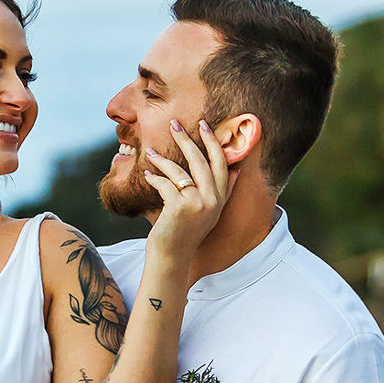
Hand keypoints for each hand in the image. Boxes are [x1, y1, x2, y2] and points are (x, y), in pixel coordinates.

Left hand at [142, 119, 236, 261]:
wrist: (172, 257)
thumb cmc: (185, 232)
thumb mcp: (209, 212)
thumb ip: (222, 191)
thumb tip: (236, 170)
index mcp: (220, 199)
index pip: (222, 164)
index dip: (214, 143)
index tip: (205, 125)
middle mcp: (212, 201)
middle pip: (202, 161)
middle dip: (188, 140)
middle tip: (175, 124)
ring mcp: (197, 204)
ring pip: (181, 171)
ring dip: (164, 159)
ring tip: (151, 151)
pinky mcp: (180, 208)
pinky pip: (165, 184)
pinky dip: (154, 178)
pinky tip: (147, 174)